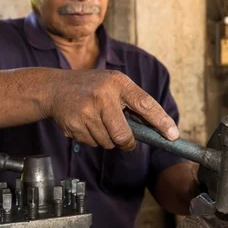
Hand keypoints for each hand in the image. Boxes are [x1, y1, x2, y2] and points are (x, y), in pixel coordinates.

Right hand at [42, 69, 178, 150]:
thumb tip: (159, 127)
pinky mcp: (74, 125)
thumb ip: (134, 103)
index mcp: (118, 83)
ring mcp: (86, 111)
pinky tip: (86, 123)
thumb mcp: (114, 85)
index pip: (145, 104)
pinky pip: (92, 144)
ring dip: (107, 139)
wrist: (54, 88)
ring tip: (98, 121)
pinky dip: (93, 139)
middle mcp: (102, 96)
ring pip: (108, 143)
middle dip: (126, 142)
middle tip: (125, 139)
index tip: (173, 134)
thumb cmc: (92, 87)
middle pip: (123, 135)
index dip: (161, 121)